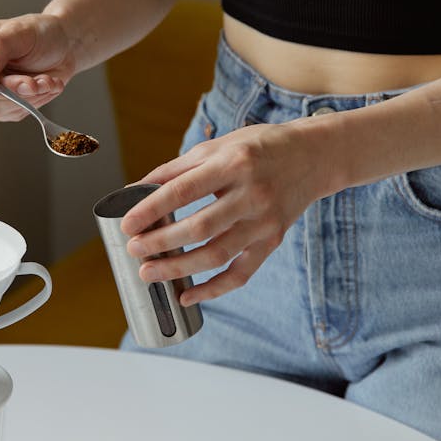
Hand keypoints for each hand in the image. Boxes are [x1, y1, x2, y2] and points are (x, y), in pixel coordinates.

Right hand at [0, 14, 76, 120]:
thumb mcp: (20, 32)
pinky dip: (35, 101)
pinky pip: (12, 113)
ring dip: (25, 97)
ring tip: (45, 81)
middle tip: (33, 82)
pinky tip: (46, 85)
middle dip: (9, 91)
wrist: (63, 46)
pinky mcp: (2, 104)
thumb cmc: (39, 32)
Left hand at [120, 119, 331, 302]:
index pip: (182, 191)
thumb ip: (176, 169)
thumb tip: (135, 191)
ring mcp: (264, 222)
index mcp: (232, 164)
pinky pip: (240, 273)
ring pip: (216, 255)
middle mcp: (251, 194)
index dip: (150, 210)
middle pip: (198, 228)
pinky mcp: (272, 241)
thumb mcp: (217, 146)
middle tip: (133, 250)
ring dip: (178, 268)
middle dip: (160, 243)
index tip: (126, 224)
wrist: (314, 156)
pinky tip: (186, 295)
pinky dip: (212, 289)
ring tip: (149, 273)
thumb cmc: (258, 147)